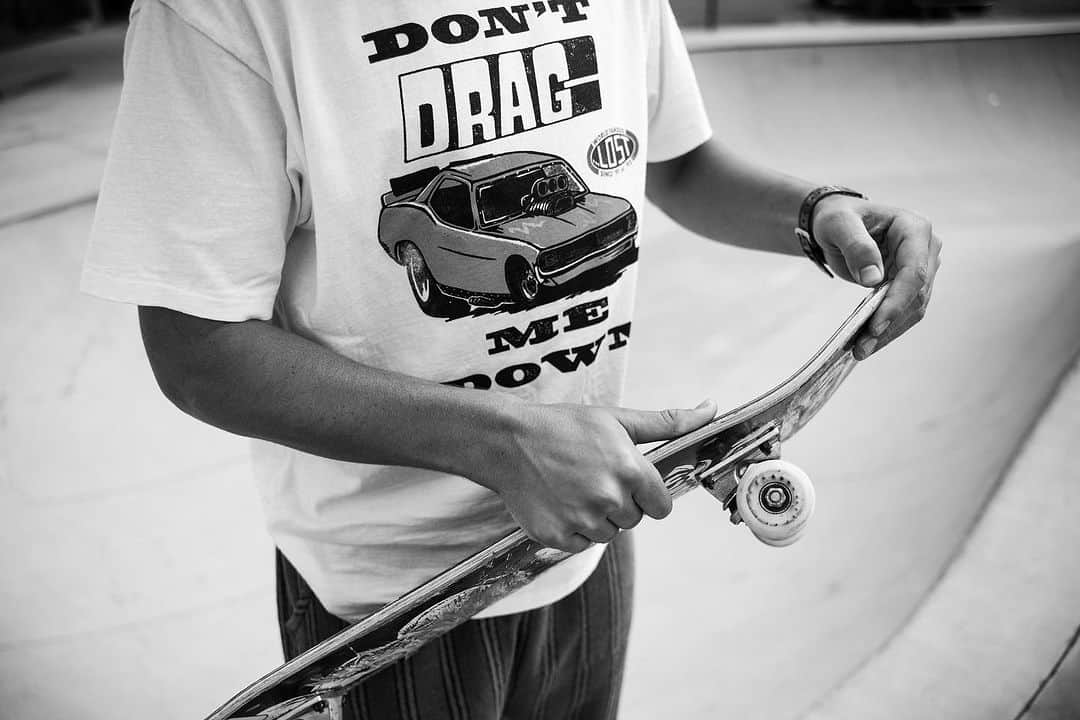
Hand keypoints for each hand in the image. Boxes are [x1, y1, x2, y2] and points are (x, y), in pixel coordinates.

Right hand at [481, 399, 716, 552]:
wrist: (507, 441)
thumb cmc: (564, 426)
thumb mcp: (617, 419)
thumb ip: (668, 422)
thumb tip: (711, 410)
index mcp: (630, 469)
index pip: (661, 507)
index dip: (647, 495)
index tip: (629, 482)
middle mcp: (609, 498)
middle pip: (633, 520)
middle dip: (619, 503)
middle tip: (592, 477)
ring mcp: (582, 520)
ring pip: (608, 534)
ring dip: (596, 518)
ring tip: (573, 488)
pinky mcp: (557, 536)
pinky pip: (581, 545)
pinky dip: (573, 530)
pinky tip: (559, 502)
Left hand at [811, 195, 941, 359]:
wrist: (838, 225)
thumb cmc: (838, 219)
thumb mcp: (838, 225)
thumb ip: (855, 246)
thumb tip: (873, 278)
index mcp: (914, 229)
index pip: (913, 271)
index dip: (896, 301)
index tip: (874, 325)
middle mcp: (926, 248)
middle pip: (916, 294)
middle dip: (890, 323)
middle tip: (861, 347)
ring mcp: (921, 267)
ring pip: (913, 308)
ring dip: (889, 332)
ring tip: (860, 350)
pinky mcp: (910, 284)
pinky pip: (904, 311)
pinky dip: (887, 328)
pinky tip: (866, 343)